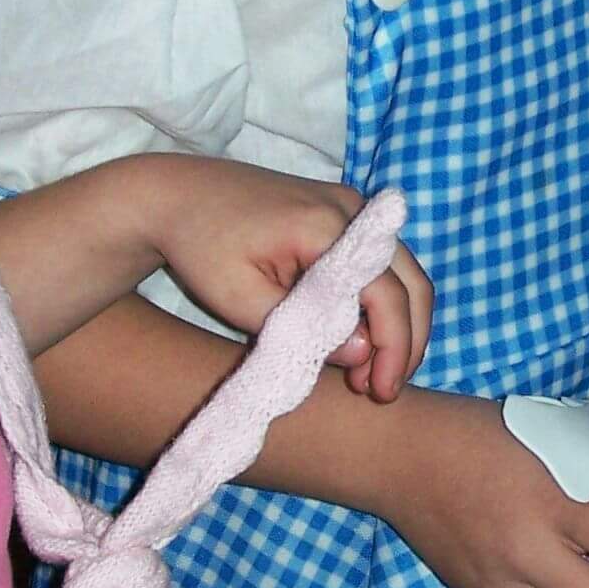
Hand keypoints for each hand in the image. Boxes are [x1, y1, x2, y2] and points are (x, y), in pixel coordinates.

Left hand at [152, 159, 433, 402]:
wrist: (176, 196)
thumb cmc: (199, 247)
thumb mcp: (239, 299)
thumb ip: (303, 329)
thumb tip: (362, 355)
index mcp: (325, 225)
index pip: (385, 293)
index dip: (393, 347)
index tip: (380, 391)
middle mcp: (350, 209)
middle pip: (411, 282)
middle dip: (406, 341)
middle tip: (382, 389)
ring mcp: (351, 207)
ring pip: (405, 273)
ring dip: (399, 324)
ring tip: (371, 372)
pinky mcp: (345, 214)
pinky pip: (383, 263)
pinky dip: (384, 303)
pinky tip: (360, 338)